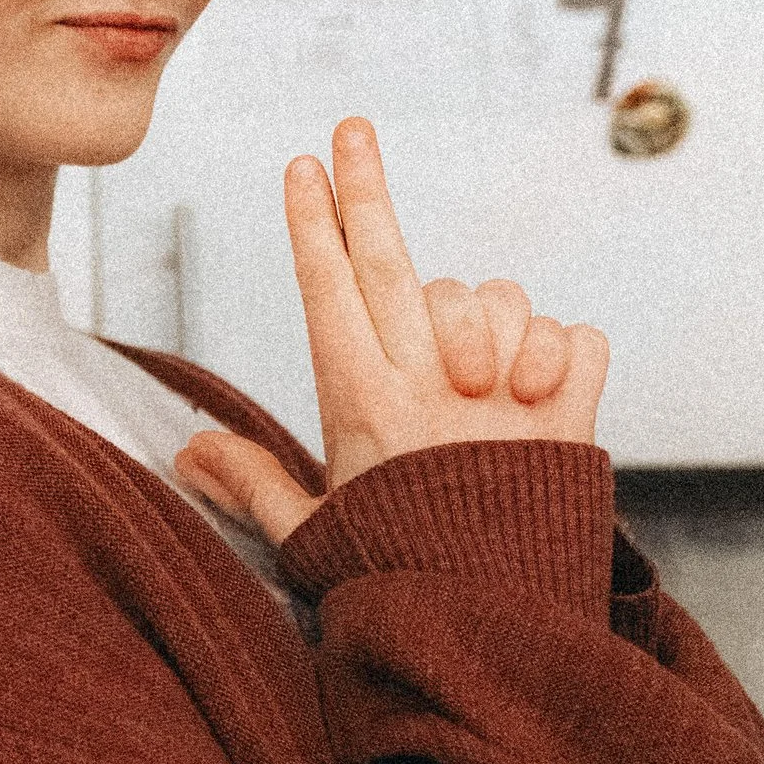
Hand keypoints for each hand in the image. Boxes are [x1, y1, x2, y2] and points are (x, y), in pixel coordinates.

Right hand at [174, 117, 606, 547]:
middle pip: (392, 261)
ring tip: (481, 374)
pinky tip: (546, 388)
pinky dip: (568, 353)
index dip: (313, 222)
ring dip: (493, 316)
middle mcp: (428, 388)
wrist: (496, 634)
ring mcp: (502, 397)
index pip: (327, 289)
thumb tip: (185, 453)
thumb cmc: (399, 582)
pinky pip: (578, 338)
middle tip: (352, 129)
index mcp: (361, 405)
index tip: (302, 164)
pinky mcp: (572, 416)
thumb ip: (254, 482)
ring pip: (497, 295)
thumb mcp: (312, 535)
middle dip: (366, 190)